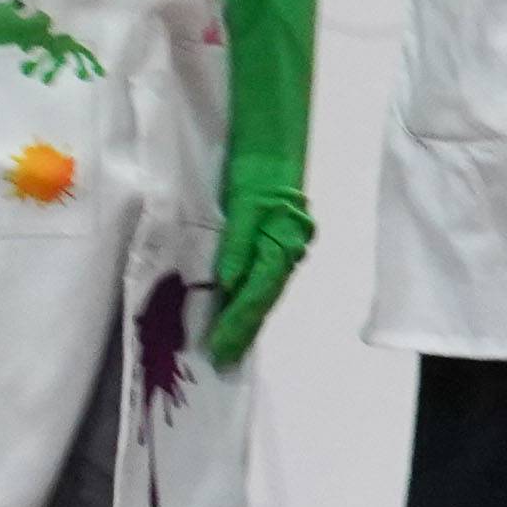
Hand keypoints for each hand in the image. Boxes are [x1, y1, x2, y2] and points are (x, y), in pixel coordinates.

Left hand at [205, 183, 313, 369]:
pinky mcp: (279, 243)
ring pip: (264, 294)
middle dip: (242, 331)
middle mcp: (287, 255)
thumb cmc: (258, 172)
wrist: (276, 147)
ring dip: (247, 320)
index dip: (236, 325)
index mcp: (279, 248)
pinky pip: (264, 280)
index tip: (219, 349)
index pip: (254, 297)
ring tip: (230, 345)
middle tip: (223, 359)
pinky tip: (240, 310)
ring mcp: (286, 250)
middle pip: (262, 301)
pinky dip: (251, 299)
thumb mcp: (244, 206)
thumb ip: (237, 245)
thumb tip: (228, 284)